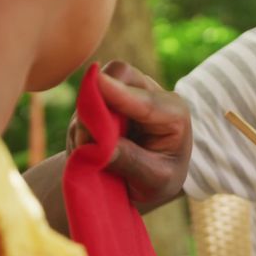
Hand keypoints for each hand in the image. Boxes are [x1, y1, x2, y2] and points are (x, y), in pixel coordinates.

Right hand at [67, 60, 191, 206]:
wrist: (148, 181)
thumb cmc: (158, 180)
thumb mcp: (154, 180)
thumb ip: (130, 162)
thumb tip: (97, 145)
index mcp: (173, 112)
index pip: (145, 99)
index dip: (119, 92)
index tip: (99, 83)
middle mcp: (151, 93)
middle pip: (119, 74)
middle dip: (97, 97)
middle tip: (86, 139)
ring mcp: (127, 91)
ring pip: (97, 85)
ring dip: (87, 117)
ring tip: (94, 153)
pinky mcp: (106, 97)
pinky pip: (85, 101)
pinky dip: (81, 124)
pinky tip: (90, 147)